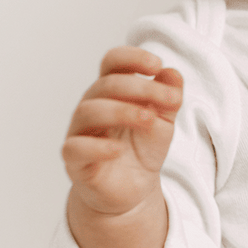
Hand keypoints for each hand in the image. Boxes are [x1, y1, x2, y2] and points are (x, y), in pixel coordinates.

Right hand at [62, 47, 182, 218]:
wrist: (132, 189)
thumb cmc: (142, 148)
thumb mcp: (165, 121)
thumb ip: (169, 97)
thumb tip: (172, 73)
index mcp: (112, 91)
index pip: (113, 62)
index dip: (132, 57)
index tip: (157, 65)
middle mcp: (92, 106)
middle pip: (105, 84)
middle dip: (140, 87)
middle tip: (169, 99)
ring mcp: (80, 132)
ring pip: (89, 111)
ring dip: (121, 111)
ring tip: (149, 119)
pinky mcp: (75, 160)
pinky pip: (76, 148)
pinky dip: (97, 147)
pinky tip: (117, 149)